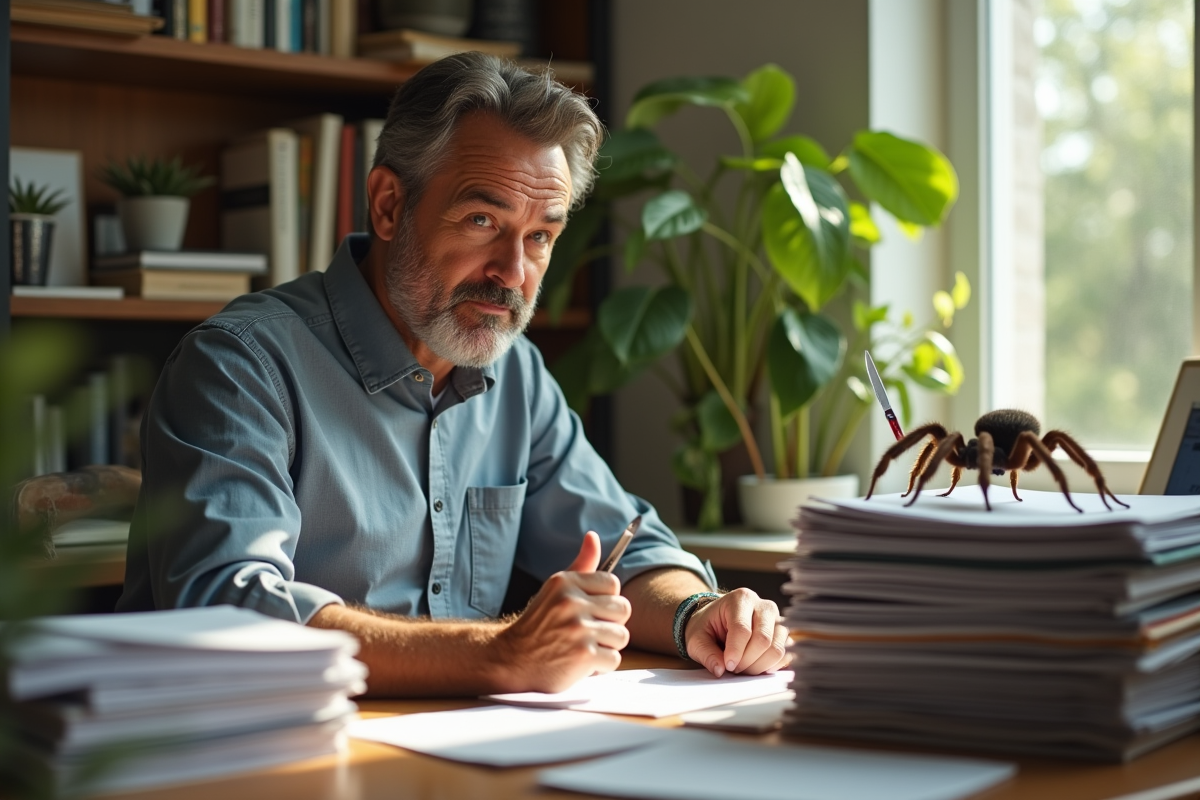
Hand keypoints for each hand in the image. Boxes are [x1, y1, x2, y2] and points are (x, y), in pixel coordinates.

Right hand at [492, 531, 631, 692]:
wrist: (512, 659)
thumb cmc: (539, 623)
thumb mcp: (555, 589)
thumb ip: (581, 565)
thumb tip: (593, 536)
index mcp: (565, 582)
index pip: (612, 583)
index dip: (605, 600)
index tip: (589, 610)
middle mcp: (571, 602)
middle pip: (623, 609)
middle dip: (609, 623)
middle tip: (587, 631)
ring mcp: (578, 629)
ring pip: (622, 635)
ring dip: (606, 646)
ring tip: (583, 646)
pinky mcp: (584, 655)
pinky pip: (614, 659)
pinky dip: (600, 666)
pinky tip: (581, 662)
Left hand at [684, 588, 789, 677]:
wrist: (718, 620)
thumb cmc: (708, 626)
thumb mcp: (696, 637)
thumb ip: (705, 653)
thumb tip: (719, 669)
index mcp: (740, 599)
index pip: (743, 628)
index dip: (735, 651)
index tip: (727, 666)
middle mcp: (763, 605)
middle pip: (763, 639)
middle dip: (747, 661)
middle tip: (734, 668)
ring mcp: (778, 620)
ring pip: (778, 648)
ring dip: (759, 666)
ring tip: (743, 668)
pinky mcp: (784, 634)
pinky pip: (786, 655)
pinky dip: (771, 666)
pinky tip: (755, 666)